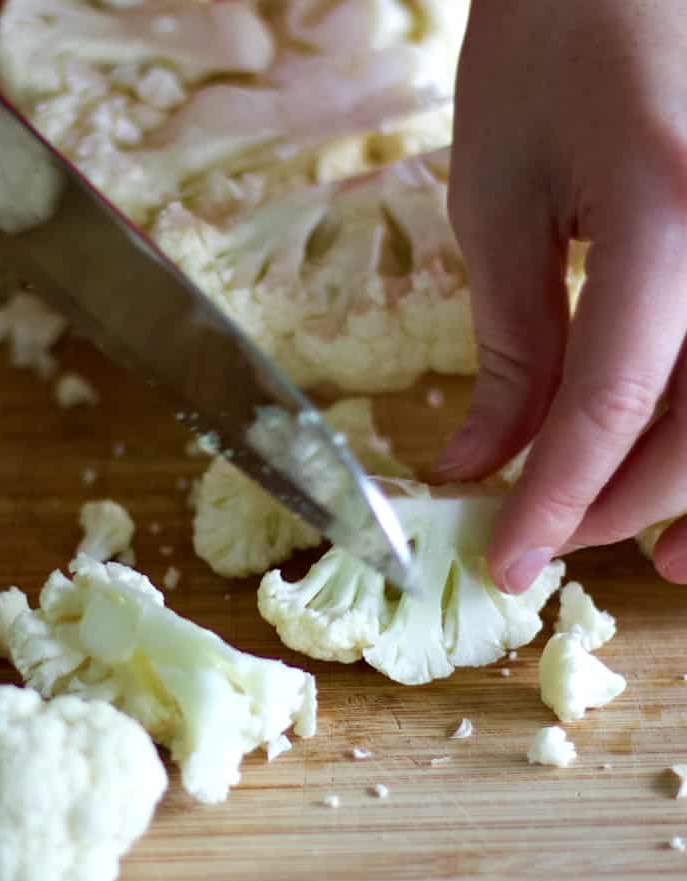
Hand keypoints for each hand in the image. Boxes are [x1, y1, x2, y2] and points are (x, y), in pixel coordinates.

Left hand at [432, 0, 686, 589]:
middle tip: (561, 545)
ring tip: (670, 556)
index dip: (558, 500)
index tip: (509, 562)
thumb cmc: (549, 43)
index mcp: (668, 205)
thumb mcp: (500, 199)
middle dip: (628, 505)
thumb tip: (479, 463)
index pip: (611, 401)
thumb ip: (508, 346)